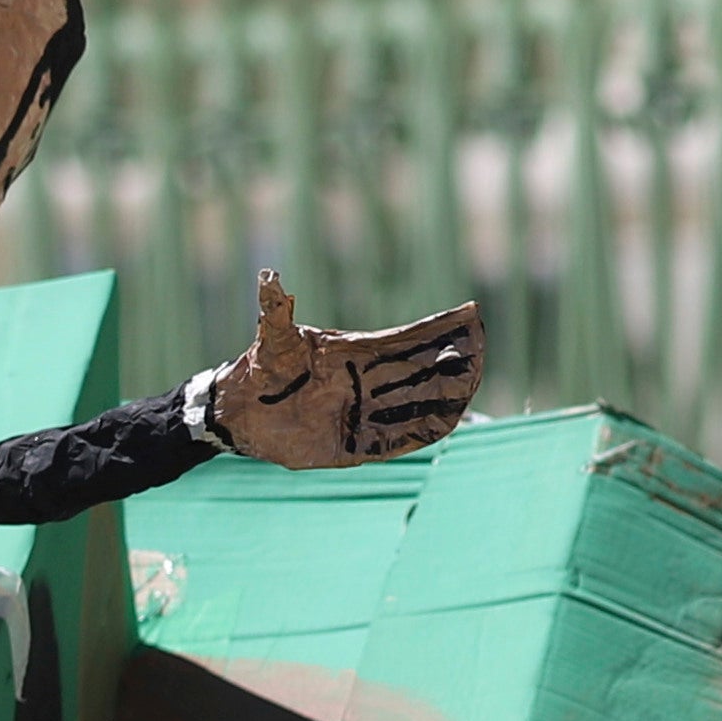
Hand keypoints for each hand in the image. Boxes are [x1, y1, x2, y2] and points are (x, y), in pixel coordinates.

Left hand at [207, 271, 482, 469]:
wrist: (242, 413)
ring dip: (439, 398)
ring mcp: (360, 413)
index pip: (402, 340)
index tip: (467, 316)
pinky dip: (416, 433)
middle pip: (414, 372)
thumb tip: (270, 276)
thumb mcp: (271, 340)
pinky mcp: (351, 444)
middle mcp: (363, 382)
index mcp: (352, 354)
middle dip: (446, 364)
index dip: (433, 331)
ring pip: (409, 405)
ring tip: (470, 390)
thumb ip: (274, 312)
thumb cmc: (261, 369)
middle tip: (479, 355)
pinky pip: (391, 440)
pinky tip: (443, 426)